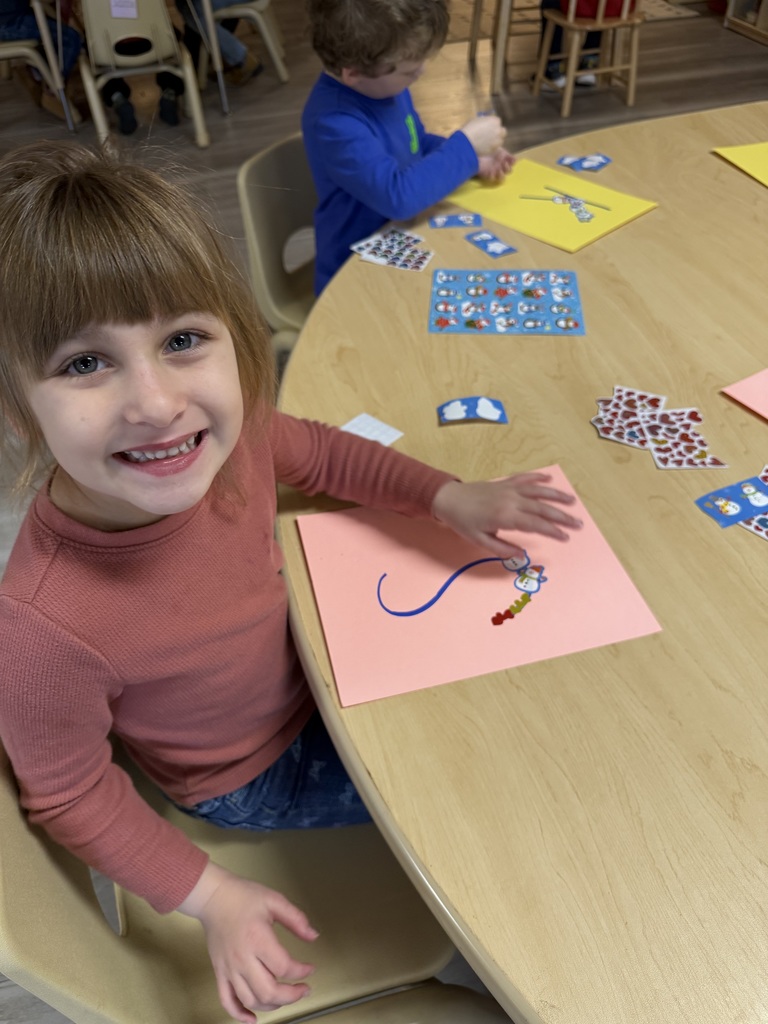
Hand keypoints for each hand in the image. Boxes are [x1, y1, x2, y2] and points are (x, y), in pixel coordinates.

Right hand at [178, 863, 317, 1021]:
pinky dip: (239, 1014)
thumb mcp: (274, 900)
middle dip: (291, 996)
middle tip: (303, 989)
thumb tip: (313, 935)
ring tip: (285, 998)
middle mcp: (243, 958)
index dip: (302, 971)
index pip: (284, 967)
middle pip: (269, 991)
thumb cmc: (241, 896)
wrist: (213, 897)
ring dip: (272, 1005)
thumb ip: (296, 919)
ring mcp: (229, 968)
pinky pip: (227, 1000)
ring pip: (251, 999)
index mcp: (258, 940)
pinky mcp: (220, 972)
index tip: (309, 968)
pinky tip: (252, 1018)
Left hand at [431, 474, 582, 557]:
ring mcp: (509, 489)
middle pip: (542, 508)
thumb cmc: (463, 522)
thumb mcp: (479, 541)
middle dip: (562, 516)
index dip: (552, 531)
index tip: (565, 538)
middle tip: (578, 524)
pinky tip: (549, 479)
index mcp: (506, 516)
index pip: (536, 524)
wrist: (448, 498)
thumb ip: (502, 548)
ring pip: (538, 491)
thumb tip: (522, 554)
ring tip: (572, 501)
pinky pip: (524, 478)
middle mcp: (511, 500)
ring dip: (556, 496)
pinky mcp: (504, 482)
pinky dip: (538, 478)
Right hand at [461, 113, 505, 156]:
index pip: (498, 121)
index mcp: (495, 121)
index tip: (488, 127)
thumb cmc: (470, 129)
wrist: (466, 142)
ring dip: (496, 140)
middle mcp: (498, 130)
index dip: (493, 124)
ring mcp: (497, 141)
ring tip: (487, 142)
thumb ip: (486, 121)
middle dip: (498, 132)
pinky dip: (492, 147)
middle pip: (503, 131)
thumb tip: (487, 123)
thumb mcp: (478, 120)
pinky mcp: (494, 149)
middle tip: (491, 134)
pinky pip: (495, 147)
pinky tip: (485, 146)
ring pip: (500, 140)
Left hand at [478, 148, 515, 182]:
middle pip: (508, 171)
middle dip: (508, 168)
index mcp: (503, 158)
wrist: (475, 151)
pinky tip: (493, 171)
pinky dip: (494, 175)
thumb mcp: (499, 149)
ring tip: (499, 170)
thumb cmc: (487, 149)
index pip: (511, 163)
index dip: (512, 162)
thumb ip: (507, 154)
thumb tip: (516, 160)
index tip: (512, 160)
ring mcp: (494, 171)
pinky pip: (493, 178)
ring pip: (502, 177)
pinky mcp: (488, 175)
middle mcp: (500, 165)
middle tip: (504, 164)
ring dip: (502, 174)